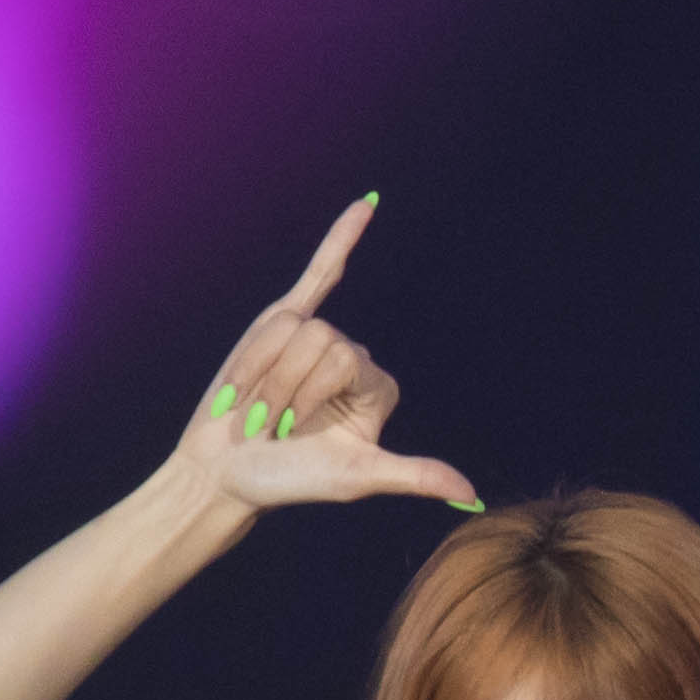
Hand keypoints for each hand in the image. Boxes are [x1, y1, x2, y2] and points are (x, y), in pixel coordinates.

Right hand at [163, 197, 478, 514]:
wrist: (227, 469)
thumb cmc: (290, 479)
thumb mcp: (356, 478)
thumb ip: (413, 476)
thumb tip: (472, 493)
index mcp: (377, 390)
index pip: (346, 360)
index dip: (310, 393)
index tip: (290, 434)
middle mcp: (352, 358)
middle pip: (318, 340)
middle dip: (284, 384)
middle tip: (268, 424)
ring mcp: (317, 338)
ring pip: (288, 328)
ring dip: (261, 370)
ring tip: (254, 405)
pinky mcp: (283, 323)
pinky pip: (321, 272)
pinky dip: (341, 238)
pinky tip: (366, 206)